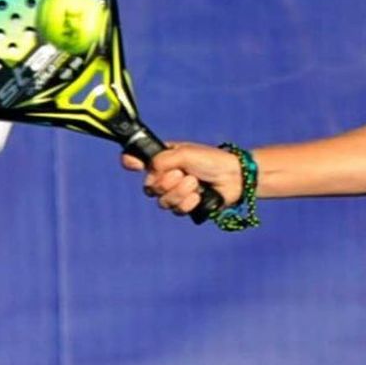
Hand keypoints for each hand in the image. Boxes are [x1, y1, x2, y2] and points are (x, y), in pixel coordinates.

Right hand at [121, 142, 243, 214]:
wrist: (234, 177)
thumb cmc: (211, 160)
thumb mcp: (185, 153)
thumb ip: (163, 159)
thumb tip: (149, 169)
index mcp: (163, 159)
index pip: (136, 160)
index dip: (131, 162)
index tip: (134, 165)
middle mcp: (165, 176)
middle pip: (149, 187)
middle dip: (166, 182)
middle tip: (183, 174)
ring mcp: (175, 192)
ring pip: (162, 202)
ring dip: (180, 192)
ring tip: (195, 183)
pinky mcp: (186, 206)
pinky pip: (176, 210)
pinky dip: (188, 203)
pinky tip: (198, 195)